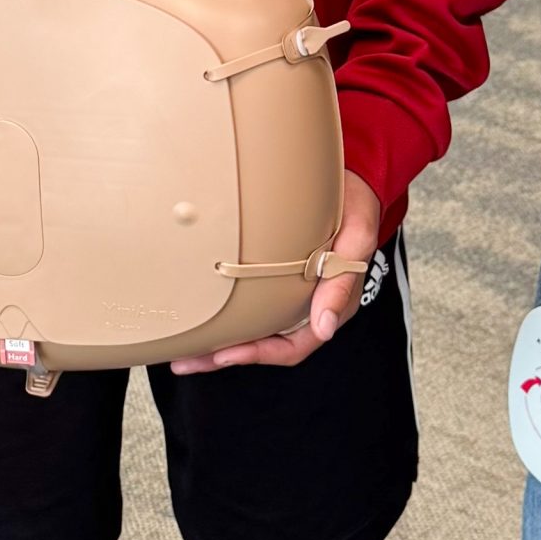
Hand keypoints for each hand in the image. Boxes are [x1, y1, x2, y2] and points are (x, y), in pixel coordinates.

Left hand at [171, 172, 381, 372]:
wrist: (352, 176)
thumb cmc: (354, 205)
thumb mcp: (355, 238)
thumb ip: (340, 283)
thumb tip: (324, 328)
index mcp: (331, 305)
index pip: (293, 346)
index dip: (258, 354)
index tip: (224, 355)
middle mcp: (310, 305)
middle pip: (267, 344)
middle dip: (227, 356)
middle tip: (187, 363)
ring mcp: (293, 292)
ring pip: (256, 328)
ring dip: (222, 341)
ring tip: (185, 351)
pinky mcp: (278, 274)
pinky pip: (253, 303)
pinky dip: (229, 314)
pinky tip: (204, 313)